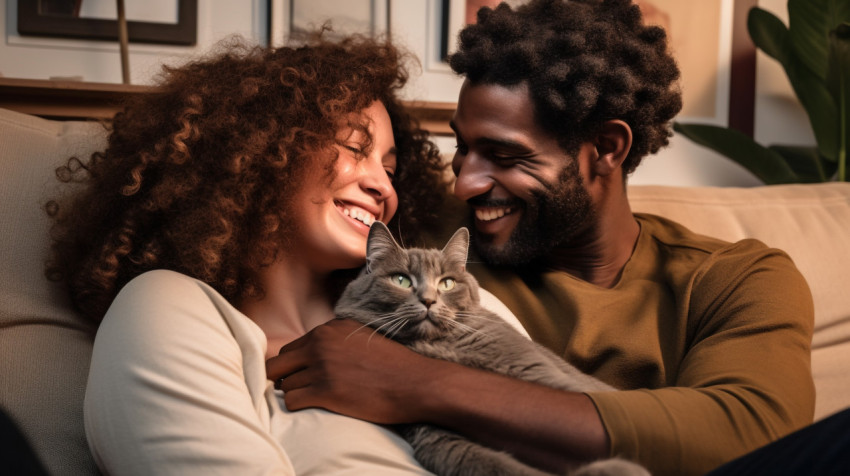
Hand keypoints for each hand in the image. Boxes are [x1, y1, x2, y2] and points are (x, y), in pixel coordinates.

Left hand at [265, 318, 439, 423]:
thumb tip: (312, 350)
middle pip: (278, 363)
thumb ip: (335, 339)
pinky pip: (291, 401)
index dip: (295, 366)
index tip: (305, 377)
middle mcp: (321, 343)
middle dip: (284, 378)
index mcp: (329, 328)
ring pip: (283, 385)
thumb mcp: (361, 338)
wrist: (415, 383)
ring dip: (295, 394)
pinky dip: (298, 407)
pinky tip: (316, 406)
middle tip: (301, 390)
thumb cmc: (393, 365)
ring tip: (316, 399)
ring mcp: (322, 366)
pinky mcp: (325, 391)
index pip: (291, 348)